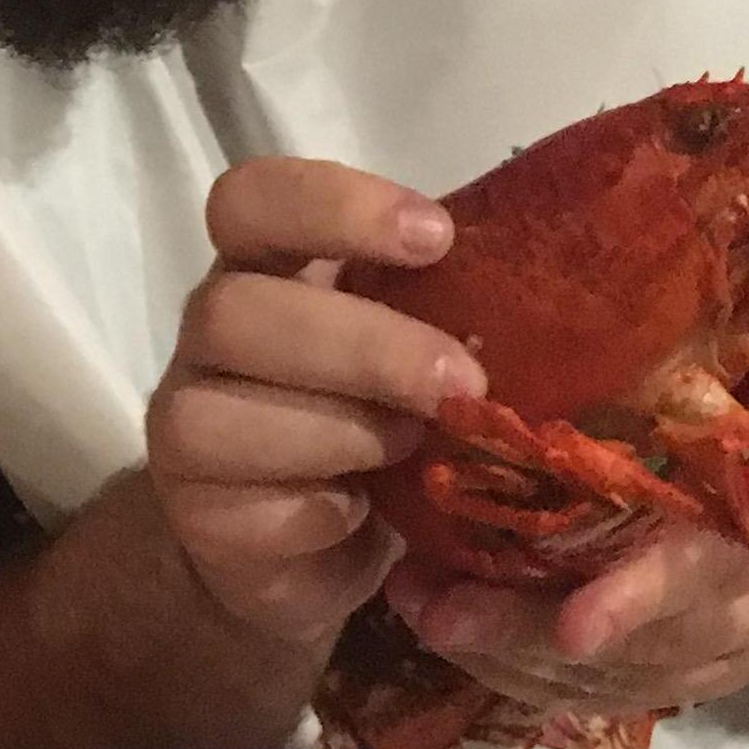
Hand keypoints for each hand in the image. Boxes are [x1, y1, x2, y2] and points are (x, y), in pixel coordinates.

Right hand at [146, 158, 479, 645]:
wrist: (320, 546)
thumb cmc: (384, 415)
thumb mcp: (416, 343)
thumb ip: (447, 305)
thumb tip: (563, 284)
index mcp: (265, 269)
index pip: (250, 201)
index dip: (332, 208)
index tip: (436, 239)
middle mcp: (211, 336)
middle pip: (231, 310)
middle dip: (361, 346)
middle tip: (461, 382)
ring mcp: (186, 427)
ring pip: (218, 416)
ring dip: (342, 432)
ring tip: (416, 451)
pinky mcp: (199, 516)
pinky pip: (249, 512)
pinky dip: (323, 514)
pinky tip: (365, 516)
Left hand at [390, 368, 748, 729]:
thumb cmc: (742, 416)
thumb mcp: (711, 393)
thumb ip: (659, 397)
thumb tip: (548, 353)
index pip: (695, 574)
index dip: (634, 600)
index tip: (574, 626)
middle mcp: (742, 608)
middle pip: (629, 645)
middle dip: (521, 629)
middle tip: (430, 606)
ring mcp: (717, 658)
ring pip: (600, 679)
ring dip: (501, 653)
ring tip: (418, 606)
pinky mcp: (687, 683)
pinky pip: (593, 695)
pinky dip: (520, 672)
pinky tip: (455, 637)